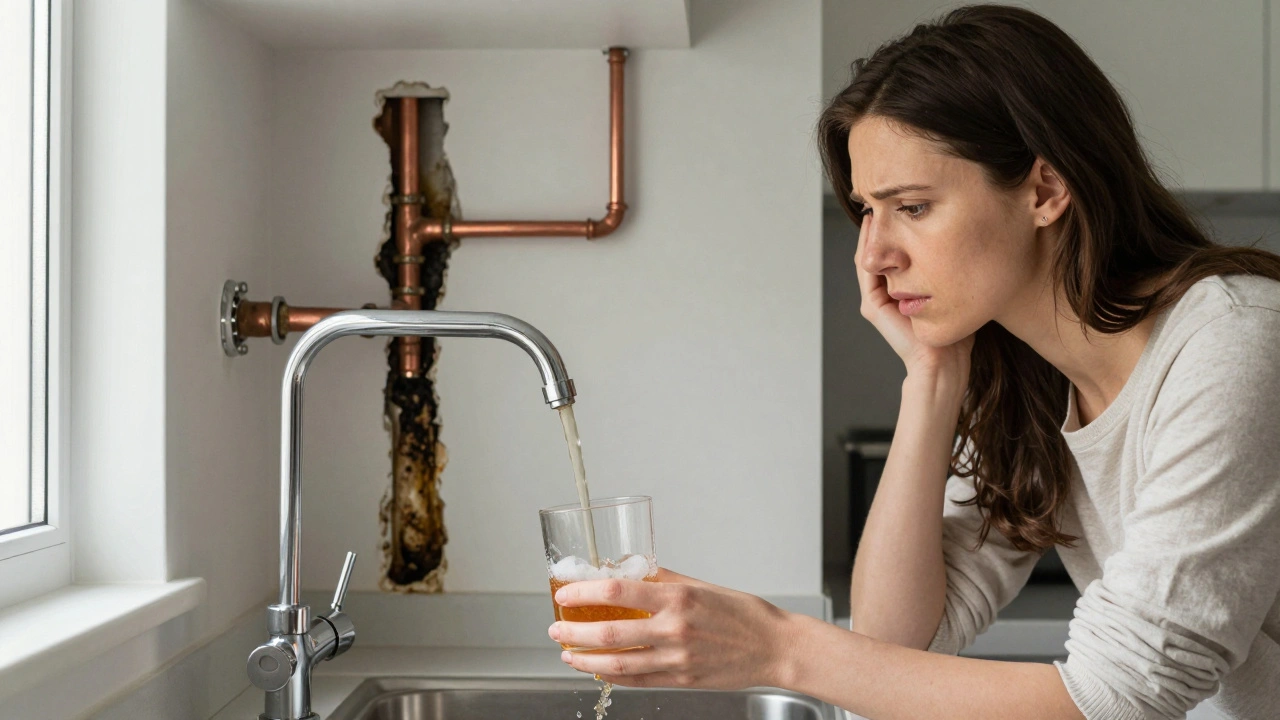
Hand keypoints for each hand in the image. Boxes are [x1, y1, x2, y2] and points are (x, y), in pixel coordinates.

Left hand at [548, 568, 792, 689]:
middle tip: (556, 628)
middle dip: (574, 632)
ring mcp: (677, 659)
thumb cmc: (742, 613)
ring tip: (567, 653)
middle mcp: (674, 629)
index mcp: (678, 598)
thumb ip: (662, 579)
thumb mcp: (701, 586)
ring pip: (617, 663)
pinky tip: (597, 669)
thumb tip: (629, 571)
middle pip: (610, 633)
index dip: (584, 592)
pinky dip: (612, 675)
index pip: (617, 592)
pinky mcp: (681, 680)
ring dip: (585, 659)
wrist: (775, 647)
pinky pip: (637, 680)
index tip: (564, 593)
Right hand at [853, 218, 973, 381]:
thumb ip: (951, 270)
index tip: (904, 204)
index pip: (894, 252)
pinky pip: (866, 269)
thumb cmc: (955, 333)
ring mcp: (876, 300)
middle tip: (885, 197)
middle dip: (881, 224)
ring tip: (876, 206)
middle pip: (879, 251)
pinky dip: (868, 246)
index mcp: (901, 291)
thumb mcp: (954, 290)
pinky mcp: (873, 305)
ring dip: (871, 231)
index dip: (896, 228)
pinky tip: (873, 226)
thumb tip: (972, 240)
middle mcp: (885, 294)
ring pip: (869, 256)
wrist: (944, 361)